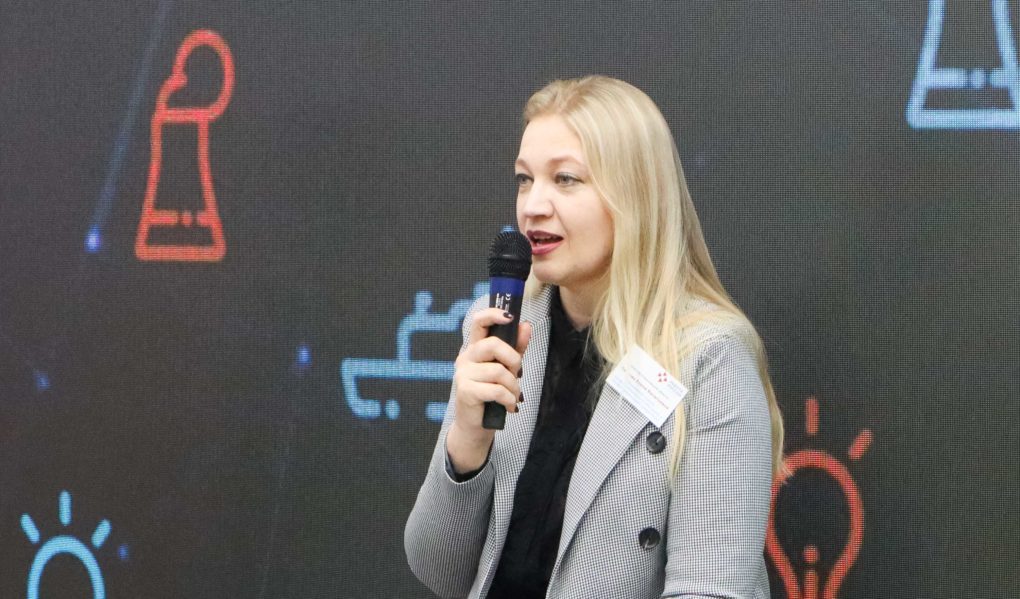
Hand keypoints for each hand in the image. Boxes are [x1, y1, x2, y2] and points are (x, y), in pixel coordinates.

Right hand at [446, 308, 531, 473]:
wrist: (476, 426)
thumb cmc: (491, 395)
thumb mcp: (506, 369)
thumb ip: (515, 348)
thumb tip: (526, 325)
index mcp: (475, 348)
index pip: (478, 322)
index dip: (493, 315)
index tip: (510, 317)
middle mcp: (466, 358)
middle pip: (492, 344)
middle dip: (513, 359)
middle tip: (517, 374)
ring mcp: (463, 374)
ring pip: (498, 371)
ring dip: (513, 386)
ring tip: (513, 396)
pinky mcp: (465, 391)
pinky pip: (495, 390)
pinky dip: (508, 399)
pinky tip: (509, 406)